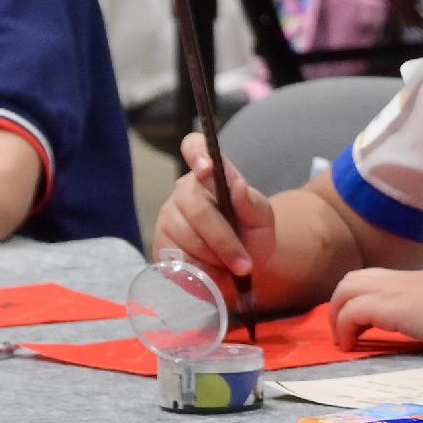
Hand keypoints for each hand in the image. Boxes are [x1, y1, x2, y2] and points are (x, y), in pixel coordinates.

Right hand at [155, 131, 278, 298]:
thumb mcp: (262, 220)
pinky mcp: (160, 244)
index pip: (195, 147)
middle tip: (245, 264)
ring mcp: (167, 217)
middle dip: (224, 241)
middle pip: (197, 210)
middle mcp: (184, 191)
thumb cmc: (252, 235)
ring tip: (231, 269)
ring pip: (186, 238)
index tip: (207, 167)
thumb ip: (252, 204)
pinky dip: (200, 272)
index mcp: (210, 175)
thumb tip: (238, 186)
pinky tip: (214, 274)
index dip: (197, 153)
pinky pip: (176, 260)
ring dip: (214, 259)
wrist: (242, 266)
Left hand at [327, 266, 422, 350]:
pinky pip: (352, 311)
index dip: (363, 298)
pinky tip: (350, 346)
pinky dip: (344, 328)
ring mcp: (394, 289)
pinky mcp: (388, 305)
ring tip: (344, 340)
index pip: (378, 279)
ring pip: (346, 289)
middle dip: (341, 303)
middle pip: (354, 279)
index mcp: (420, 282)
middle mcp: (402, 279)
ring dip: (338, 314)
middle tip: (345, 332)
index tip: (362, 324)